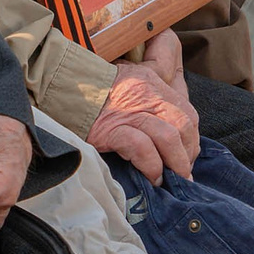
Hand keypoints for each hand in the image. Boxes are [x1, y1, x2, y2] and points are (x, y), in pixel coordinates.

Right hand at [87, 31, 199, 181]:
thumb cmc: (98, 87)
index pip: (187, 112)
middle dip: (187, 154)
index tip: (186, 155)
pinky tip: (151, 177)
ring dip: (174, 165)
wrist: (61, 85)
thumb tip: (173, 114)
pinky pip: (142, 149)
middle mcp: (146, 95)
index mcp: (153, 82)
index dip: (192, 139)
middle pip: (183, 125)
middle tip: (180, 173)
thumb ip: (155, 78)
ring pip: (168, 137)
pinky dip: (151, 166)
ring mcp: (129, 112)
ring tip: (168, 180)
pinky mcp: (111, 129)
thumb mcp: (132, 73)